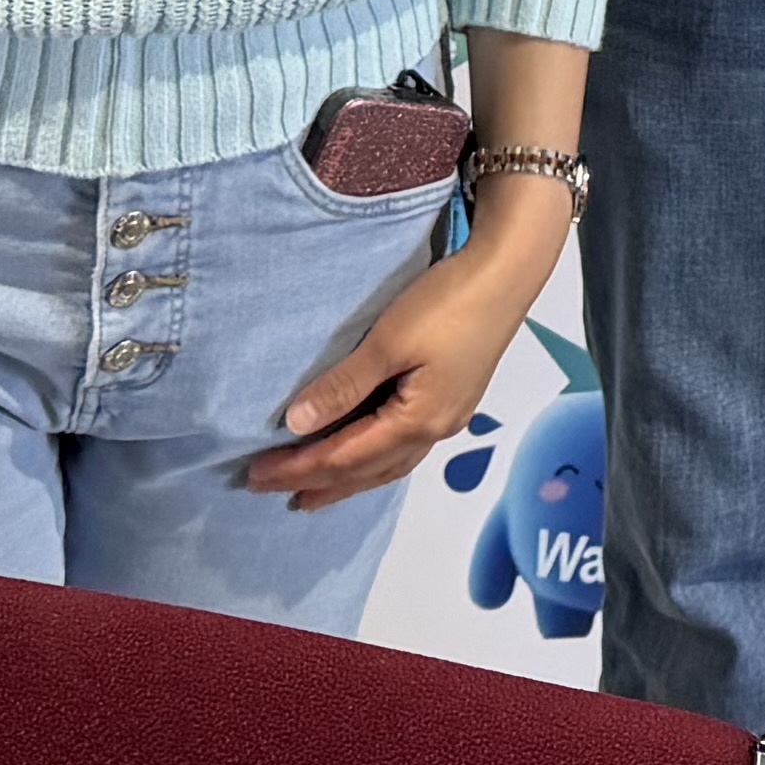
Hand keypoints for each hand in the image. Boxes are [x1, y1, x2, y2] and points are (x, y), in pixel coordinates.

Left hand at [233, 186, 572, 508]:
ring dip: (348, 480)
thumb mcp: (388, 341)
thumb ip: (343, 386)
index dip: (298, 468)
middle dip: (319, 483)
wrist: (508, 272)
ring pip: (388, 464)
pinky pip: (403, 447)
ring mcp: (448, 417)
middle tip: (272, 492)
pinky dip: (374, 459)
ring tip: (314, 492)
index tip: (255, 474)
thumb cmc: (449, 302)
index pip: (344, 457)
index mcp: (418, 421)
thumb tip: (296, 425)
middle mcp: (435, 430)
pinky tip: (367, 456)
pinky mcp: (453, 399)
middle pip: (367, 471)